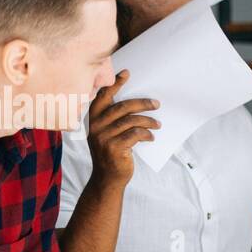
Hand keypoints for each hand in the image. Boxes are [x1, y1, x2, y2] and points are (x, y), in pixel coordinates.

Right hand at [86, 69, 159, 185]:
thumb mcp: (107, 133)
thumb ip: (114, 119)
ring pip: (131, 121)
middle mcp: (95, 126)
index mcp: (93, 118)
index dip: (115, 83)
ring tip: (158, 124)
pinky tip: (151, 137)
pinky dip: (146, 134)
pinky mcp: (114, 148)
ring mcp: (103, 137)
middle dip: (142, 103)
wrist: (108, 178)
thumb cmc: (112, 152)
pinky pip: (135, 134)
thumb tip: (138, 103)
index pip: (103, 96)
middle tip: (156, 104)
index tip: (127, 73)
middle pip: (122, 107)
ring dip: (148, 121)